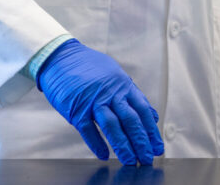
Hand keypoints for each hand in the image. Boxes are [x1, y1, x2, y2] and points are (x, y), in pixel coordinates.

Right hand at [38, 39, 163, 164]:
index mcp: (123, 86)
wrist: (62, 58)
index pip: (142, 110)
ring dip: (122, 146)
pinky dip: (96, 144)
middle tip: (147, 158)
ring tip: (130, 161)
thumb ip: (134, 96)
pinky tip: (104, 155)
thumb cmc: (90, 67)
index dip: (151, 131)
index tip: (157, 147)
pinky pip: (88, 129)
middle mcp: (111, 93)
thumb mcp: (116, 76)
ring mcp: (93, 101)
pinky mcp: (76, 108)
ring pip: (112, 126)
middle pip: (130, 120)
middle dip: (141, 142)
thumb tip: (151, 116)